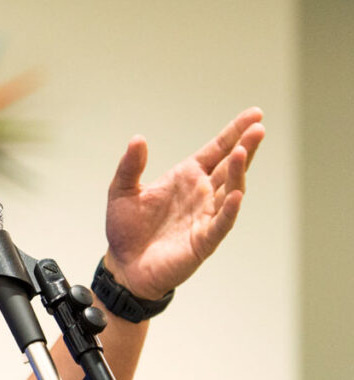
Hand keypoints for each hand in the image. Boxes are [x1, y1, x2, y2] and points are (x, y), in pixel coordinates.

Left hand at [103, 107, 264, 299]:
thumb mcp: (121, 190)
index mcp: (185, 178)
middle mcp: (201, 194)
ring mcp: (205, 216)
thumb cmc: (126, 229)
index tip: (254, 114)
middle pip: (230, 166)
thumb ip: (130, 165)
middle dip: (245, 146)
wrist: (123, 265)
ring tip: (242, 152)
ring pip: (230, 190)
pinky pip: (221, 223)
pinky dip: (230, 209)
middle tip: (258, 128)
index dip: (234, 133)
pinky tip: (236, 195)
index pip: (216, 150)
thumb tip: (137, 138)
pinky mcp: (203, 240)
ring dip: (238, 172)